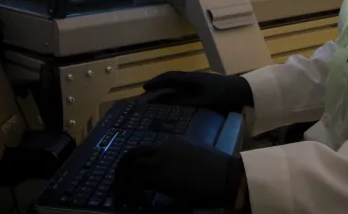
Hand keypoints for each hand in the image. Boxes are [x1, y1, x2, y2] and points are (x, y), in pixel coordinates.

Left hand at [113, 136, 245, 209]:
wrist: (228, 176)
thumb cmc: (218, 171)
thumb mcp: (196, 159)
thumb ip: (180, 161)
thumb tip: (172, 175)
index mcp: (173, 142)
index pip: (145, 150)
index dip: (136, 165)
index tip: (132, 179)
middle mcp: (164, 148)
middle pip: (132, 155)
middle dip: (122, 171)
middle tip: (119, 187)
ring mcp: (161, 161)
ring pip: (130, 168)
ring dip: (123, 184)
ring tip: (123, 199)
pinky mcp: (161, 177)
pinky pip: (137, 184)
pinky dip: (133, 195)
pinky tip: (138, 205)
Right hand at [141, 71, 253, 113]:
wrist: (243, 91)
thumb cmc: (223, 97)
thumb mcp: (202, 102)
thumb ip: (183, 101)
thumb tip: (164, 100)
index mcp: (191, 79)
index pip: (169, 78)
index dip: (156, 82)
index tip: (144, 88)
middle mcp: (194, 76)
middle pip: (173, 77)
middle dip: (159, 82)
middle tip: (148, 89)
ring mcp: (200, 79)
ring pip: (179, 79)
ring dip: (167, 84)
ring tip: (159, 91)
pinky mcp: (206, 83)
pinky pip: (186, 82)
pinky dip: (176, 86)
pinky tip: (177, 94)